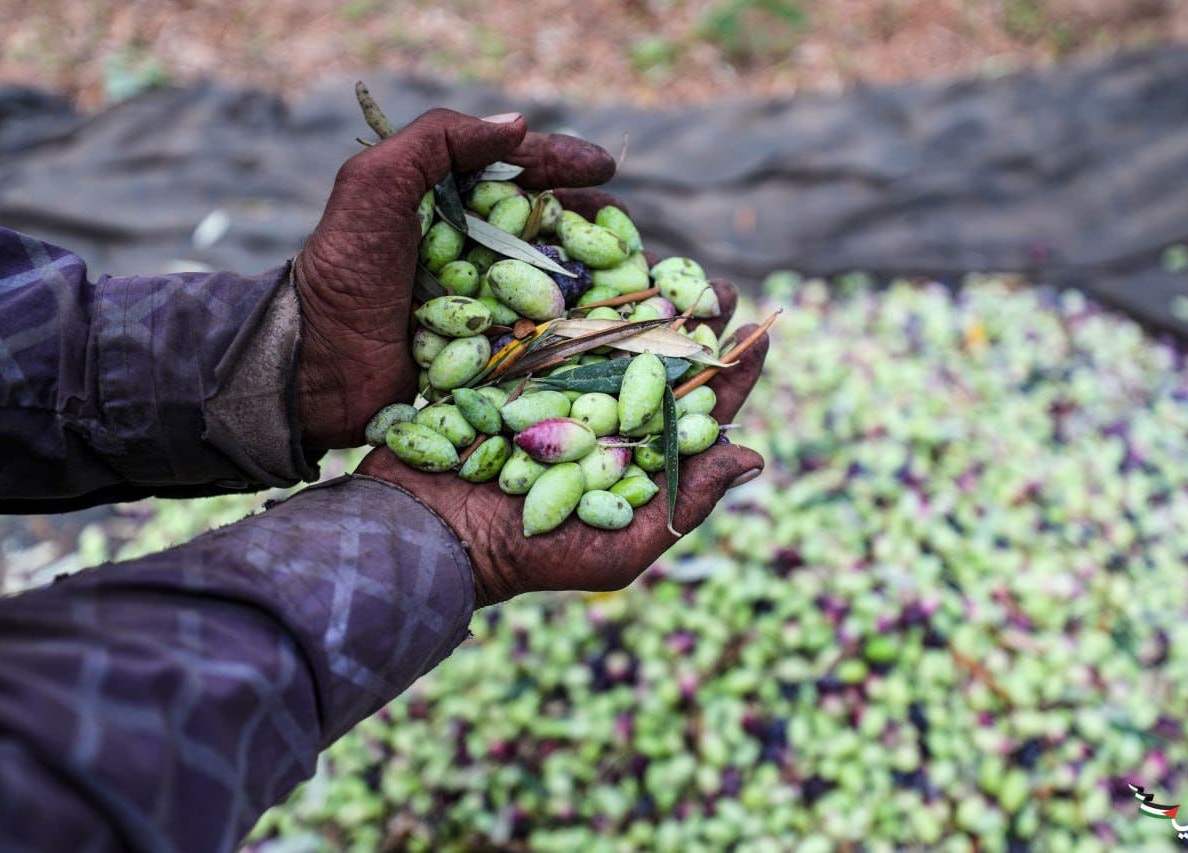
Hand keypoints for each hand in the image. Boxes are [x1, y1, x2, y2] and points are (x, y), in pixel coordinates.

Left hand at [294, 108, 616, 448]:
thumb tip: (519, 124)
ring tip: (635, 277)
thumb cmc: (343, 270)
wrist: (317, 364)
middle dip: (593, 225)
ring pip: (552, 281)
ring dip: (596, 278)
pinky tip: (611, 325)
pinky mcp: (487, 354)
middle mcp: (468, 252)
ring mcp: (481, 304)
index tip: (605, 168)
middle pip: (544, 228)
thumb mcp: (376, 184)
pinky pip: (542, 335)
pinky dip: (578, 329)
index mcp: (444, 205)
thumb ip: (439, 140)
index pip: (516, 176)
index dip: (562, 166)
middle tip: (630, 229)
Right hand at [356, 282, 768, 606]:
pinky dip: (571, 289)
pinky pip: (546, 320)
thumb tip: (755, 456)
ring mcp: (555, 387)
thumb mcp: (617, 547)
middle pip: (661, 361)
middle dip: (694, 323)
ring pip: (610, 332)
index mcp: (637, 456)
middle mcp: (602, 415)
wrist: (427, 536)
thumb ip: (684, 502)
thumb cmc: (528, 557)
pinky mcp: (508, 366)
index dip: (733, 373)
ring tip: (670, 264)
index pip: (699, 411)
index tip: (760, 337)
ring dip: (642, 297)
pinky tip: (596, 255)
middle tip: (720, 289)